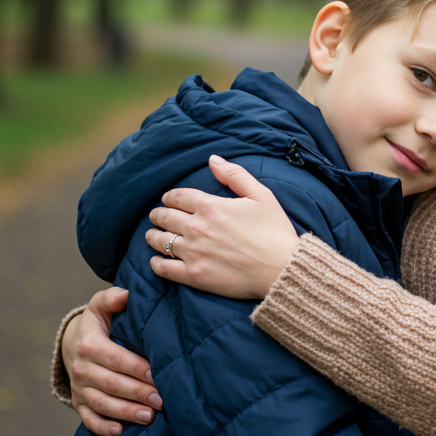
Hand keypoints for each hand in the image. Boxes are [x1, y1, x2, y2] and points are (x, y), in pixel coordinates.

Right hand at [63, 287, 161, 435]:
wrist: (72, 343)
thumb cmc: (97, 324)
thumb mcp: (100, 306)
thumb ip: (112, 298)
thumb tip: (126, 295)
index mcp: (90, 344)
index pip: (116, 358)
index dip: (138, 368)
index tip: (158, 374)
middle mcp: (82, 368)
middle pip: (112, 384)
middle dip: (138, 393)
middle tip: (162, 400)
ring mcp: (79, 388)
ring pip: (102, 404)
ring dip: (125, 412)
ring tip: (149, 417)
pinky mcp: (79, 403)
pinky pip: (88, 419)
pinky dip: (102, 427)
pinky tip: (119, 431)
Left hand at [147, 155, 300, 298]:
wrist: (282, 270)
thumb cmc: (274, 231)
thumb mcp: (261, 195)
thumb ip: (235, 175)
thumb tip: (212, 159)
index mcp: (211, 206)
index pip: (177, 196)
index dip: (169, 197)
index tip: (168, 200)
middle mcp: (197, 228)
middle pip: (164, 217)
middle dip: (158, 214)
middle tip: (157, 216)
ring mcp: (193, 253)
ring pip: (159, 241)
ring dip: (152, 236)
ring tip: (152, 236)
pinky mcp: (194, 276)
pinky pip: (163, 268)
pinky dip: (156, 263)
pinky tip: (157, 260)